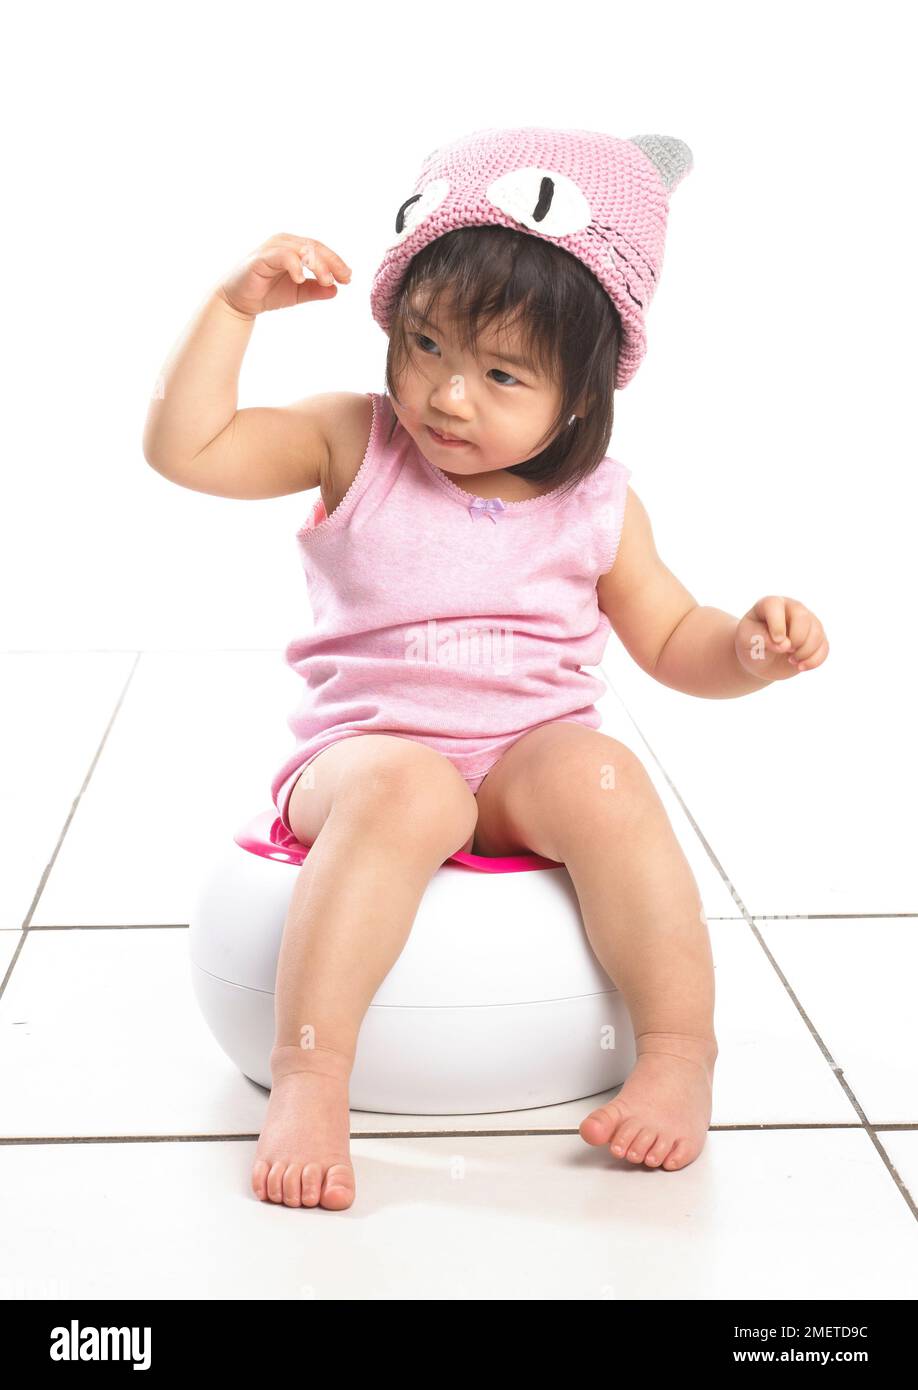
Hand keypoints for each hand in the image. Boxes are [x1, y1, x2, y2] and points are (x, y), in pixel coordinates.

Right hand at [216, 234, 351, 317]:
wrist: (240, 301)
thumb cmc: (267, 293)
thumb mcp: (298, 293)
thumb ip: (316, 290)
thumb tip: (336, 291)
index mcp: (294, 247)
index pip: (320, 249)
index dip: (336, 262)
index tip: (348, 279)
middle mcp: (284, 242)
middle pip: (314, 246)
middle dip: (332, 262)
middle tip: (344, 279)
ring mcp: (272, 247)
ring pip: (302, 249)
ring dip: (318, 265)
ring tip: (327, 281)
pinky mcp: (261, 257)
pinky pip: (283, 256)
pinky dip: (294, 266)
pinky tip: (301, 280)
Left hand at [735, 596, 829, 680]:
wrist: (762, 659)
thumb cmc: (751, 644)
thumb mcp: (746, 640)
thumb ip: (760, 638)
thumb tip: (784, 645)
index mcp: (770, 605)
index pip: (775, 606)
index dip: (777, 625)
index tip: (776, 642)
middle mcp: (792, 608)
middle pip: (802, 618)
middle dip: (795, 639)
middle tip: (785, 651)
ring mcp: (808, 621)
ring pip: (816, 633)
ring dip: (804, 652)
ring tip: (790, 660)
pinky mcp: (817, 637)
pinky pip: (824, 648)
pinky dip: (813, 661)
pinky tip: (800, 666)